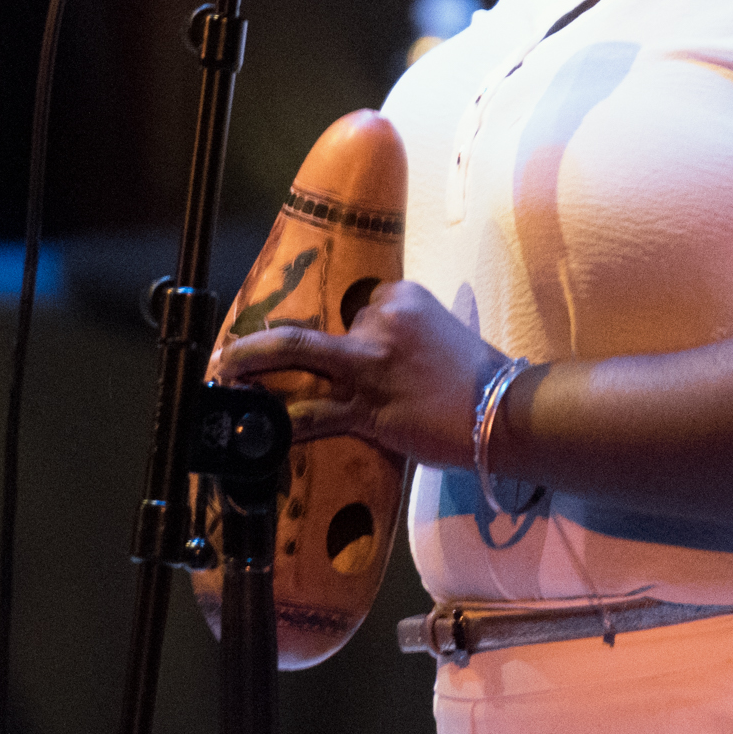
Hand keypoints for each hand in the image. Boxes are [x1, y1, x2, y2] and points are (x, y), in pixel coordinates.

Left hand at [216, 279, 503, 469]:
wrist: (505, 412)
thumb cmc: (477, 380)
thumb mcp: (440, 334)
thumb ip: (402, 335)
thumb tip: (372, 357)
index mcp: (401, 297)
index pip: (352, 309)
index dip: (339, 337)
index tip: (328, 355)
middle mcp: (380, 322)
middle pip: (308, 329)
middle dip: (257, 343)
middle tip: (229, 356)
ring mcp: (371, 365)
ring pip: (297, 357)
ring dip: (253, 369)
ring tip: (227, 383)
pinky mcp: (370, 409)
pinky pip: (313, 416)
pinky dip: (281, 425)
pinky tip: (259, 436)